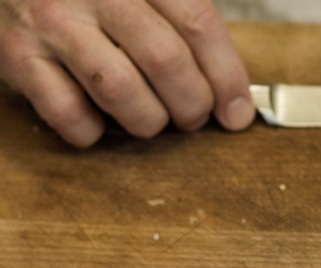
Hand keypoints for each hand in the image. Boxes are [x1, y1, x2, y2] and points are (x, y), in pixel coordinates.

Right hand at [0, 0, 254, 147]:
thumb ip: (187, 31)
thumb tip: (234, 105)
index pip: (197, 24)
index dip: (227, 77)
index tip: (238, 113)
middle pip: (166, 60)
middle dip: (191, 105)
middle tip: (191, 117)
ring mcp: (53, 20)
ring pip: (122, 90)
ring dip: (148, 121)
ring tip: (150, 118)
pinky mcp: (18, 54)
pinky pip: (70, 114)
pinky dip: (92, 131)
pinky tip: (97, 119)